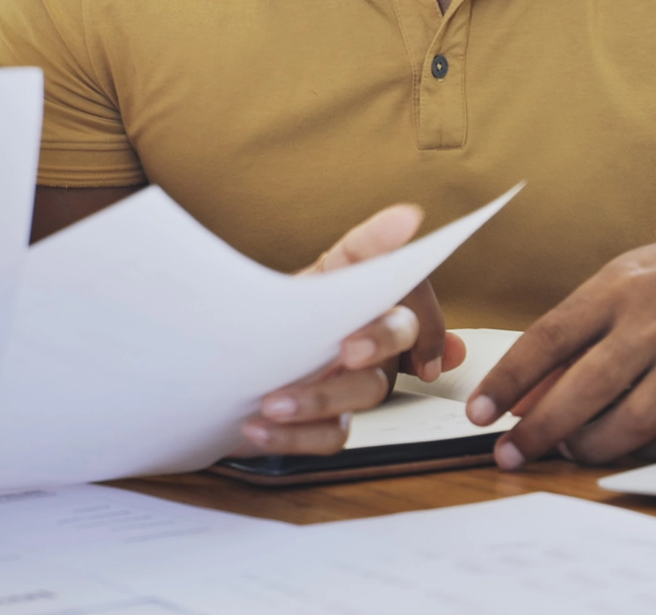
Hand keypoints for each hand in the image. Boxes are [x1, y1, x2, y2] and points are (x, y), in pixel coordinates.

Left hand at [238, 204, 467, 454]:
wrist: (228, 364)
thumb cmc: (279, 310)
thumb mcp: (316, 273)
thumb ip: (365, 248)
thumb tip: (410, 216)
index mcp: (373, 305)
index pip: (414, 304)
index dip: (428, 319)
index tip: (417, 323)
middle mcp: (374, 347)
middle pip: (397, 346)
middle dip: (378, 343)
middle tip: (347, 349)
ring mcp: (354, 388)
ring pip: (362, 394)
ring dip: (318, 399)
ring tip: (272, 400)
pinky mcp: (330, 425)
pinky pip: (328, 438)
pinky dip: (292, 436)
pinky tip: (256, 426)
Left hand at [465, 214, 655, 466]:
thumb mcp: (616, 286)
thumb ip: (569, 341)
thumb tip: (519, 399)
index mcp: (614, 291)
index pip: (547, 339)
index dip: (508, 380)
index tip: (479, 413)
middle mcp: (651, 326)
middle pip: (586, 388)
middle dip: (540, 429)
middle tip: (510, 453)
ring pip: (631, 423)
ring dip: (590, 446)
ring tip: (569, 448)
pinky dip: (644, 452)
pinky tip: (627, 447)